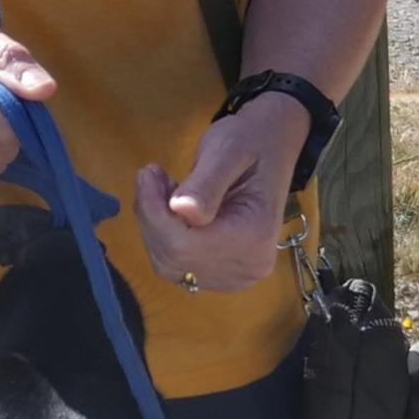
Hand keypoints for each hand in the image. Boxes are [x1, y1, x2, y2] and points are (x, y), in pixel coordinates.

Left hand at [135, 93, 305, 298]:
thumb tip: (181, 210)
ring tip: (166, 188)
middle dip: (153, 217)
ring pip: (169, 264)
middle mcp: (249, 267)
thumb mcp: (227, 151)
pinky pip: (177, 266)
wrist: (271, 145)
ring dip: (156, 226)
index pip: (183, 244)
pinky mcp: (223, 275)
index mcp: (254, 237)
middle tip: (153, 176)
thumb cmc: (250, 141)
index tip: (147, 173)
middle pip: (174, 258)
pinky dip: (165, 237)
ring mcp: (238, 277)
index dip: (154, 213)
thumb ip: (205, 183)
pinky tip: (173, 209)